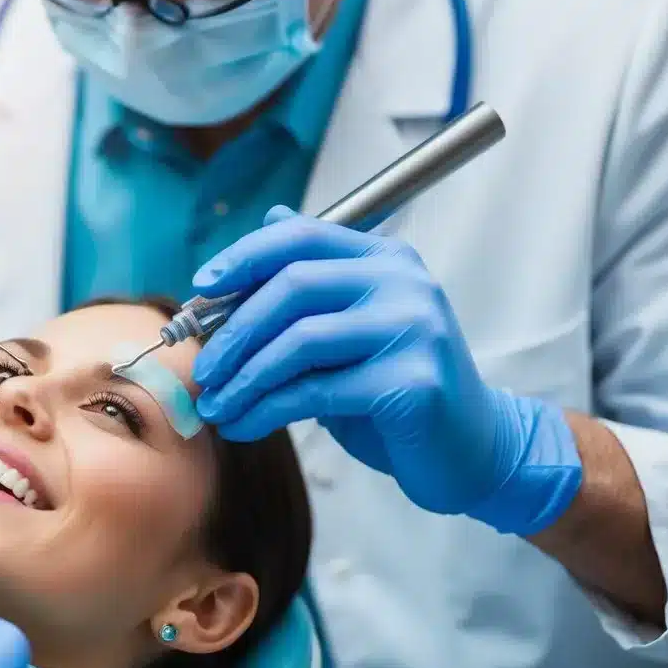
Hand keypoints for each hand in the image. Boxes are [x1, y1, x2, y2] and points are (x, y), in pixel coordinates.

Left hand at [191, 207, 582, 535]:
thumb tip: (269, 216)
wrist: (468, 451)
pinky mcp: (411, 381)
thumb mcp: (349, 330)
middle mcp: (404, 283)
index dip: (242, 258)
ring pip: (298, 341)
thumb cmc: (396, 391)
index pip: (301, 237)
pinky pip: (315, 390)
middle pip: (292, 286)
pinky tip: (243, 425)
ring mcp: (412, 329)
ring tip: (216, 407)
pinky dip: (265, 410)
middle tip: (202, 371)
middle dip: (233, 332)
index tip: (199, 290)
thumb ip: (312, 284)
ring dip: (243, 378)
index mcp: (385, 259)